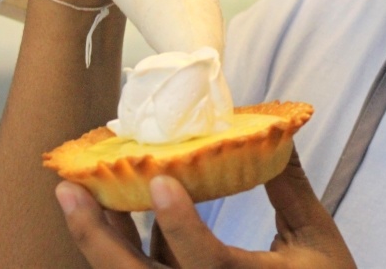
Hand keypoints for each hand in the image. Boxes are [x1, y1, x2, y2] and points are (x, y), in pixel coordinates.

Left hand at [57, 150, 357, 267]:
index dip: (181, 225)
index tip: (160, 180)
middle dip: (98, 239)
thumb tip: (274, 129)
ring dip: (102, 240)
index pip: (208, 261)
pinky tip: (114, 215)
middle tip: (70, 191)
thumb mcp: (314, 236)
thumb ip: (289, 185)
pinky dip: (125, 250)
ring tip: (76, 196)